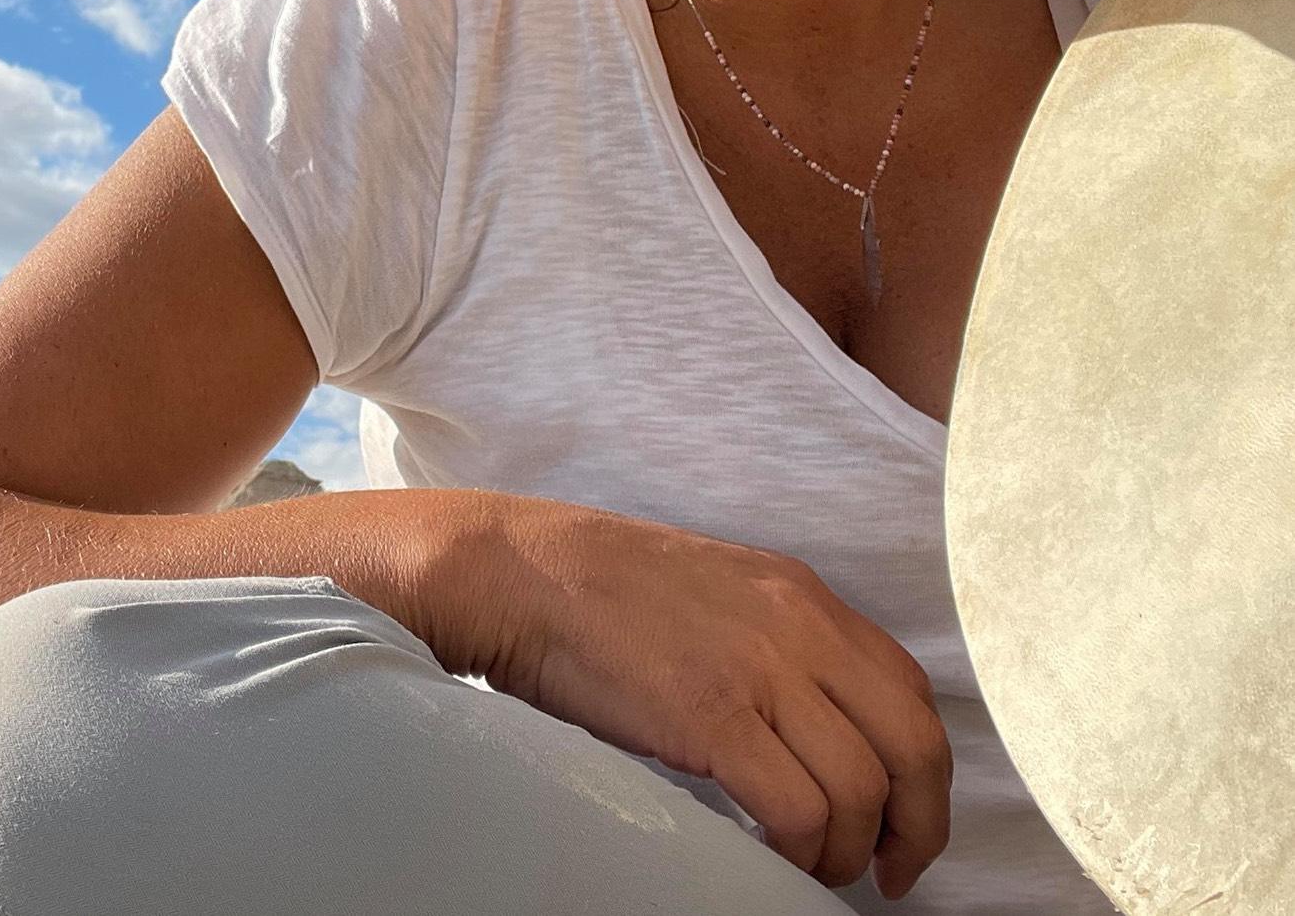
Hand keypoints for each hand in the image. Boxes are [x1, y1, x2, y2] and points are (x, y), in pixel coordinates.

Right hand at [479, 498, 952, 901]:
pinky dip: (799, 848)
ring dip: (847, 849)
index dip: (922, 771)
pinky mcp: (710, 715)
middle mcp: (796, 625)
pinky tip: (771, 851)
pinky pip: (797, 807)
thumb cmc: (601, 588)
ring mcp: (756, 668)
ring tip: (812, 866)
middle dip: (917, 824)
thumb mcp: (719, 591)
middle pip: (914, 743)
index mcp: (800, 594)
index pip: (911, 689)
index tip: (901, 820)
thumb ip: (778, 640)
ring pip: (861, 787)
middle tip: (888, 870)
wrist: (521, 572)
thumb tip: (817, 726)